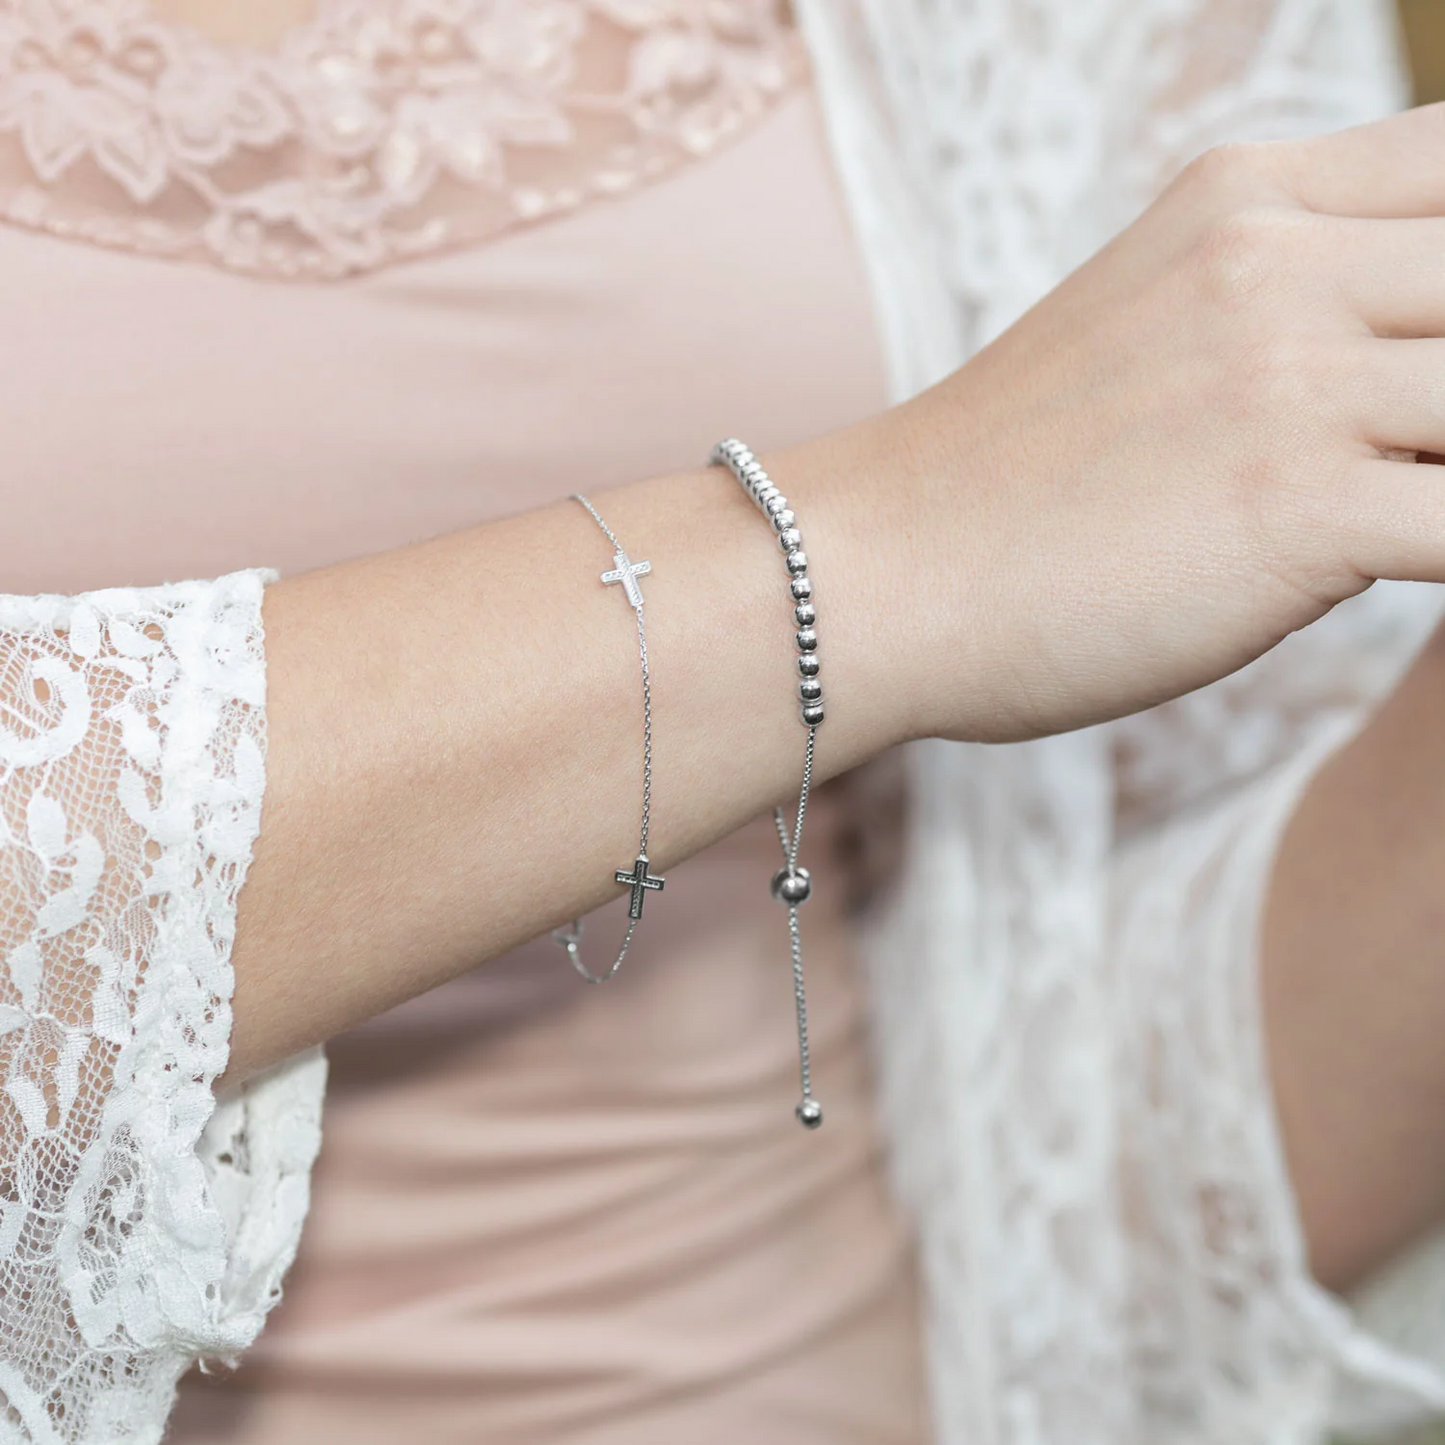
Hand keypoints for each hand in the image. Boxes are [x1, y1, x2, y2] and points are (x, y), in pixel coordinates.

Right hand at [782, 103, 1444, 741]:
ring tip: (1387, 523)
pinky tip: (1397, 574)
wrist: (874, 576)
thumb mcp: (1146, 330)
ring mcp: (1286, 377)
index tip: (1414, 376)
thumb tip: (1410, 388)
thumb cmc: (1002, 488)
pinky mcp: (1295, 505)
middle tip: (1400, 466)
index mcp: (1244, 196)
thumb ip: (1281, 311)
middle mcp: (1276, 257)